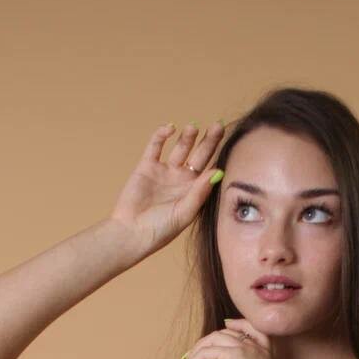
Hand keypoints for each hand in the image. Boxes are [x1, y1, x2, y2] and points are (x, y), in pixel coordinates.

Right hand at [108, 121, 223, 259]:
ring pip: (179, 148)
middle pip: (199, 154)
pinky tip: (170, 128)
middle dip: (208, 140)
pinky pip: (155, 146)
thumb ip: (200, 192)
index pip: (210, 167)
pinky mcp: (146, 167)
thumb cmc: (160, 230)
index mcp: (194, 191)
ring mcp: (164, 172)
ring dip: (187, 137)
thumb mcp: (185, 212)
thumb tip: (218, 171)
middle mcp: (181, 179)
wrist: (131, 233)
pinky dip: (161, 135)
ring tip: (192, 128)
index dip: (218, 153)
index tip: (226, 139)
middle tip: (217, 125)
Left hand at [179, 317, 277, 358]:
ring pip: (213, 339)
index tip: (225, 324)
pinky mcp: (233, 356)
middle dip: (206, 343)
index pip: (252, 328)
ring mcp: (246, 350)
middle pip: (226, 333)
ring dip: (196, 354)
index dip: (237, 323)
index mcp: (264, 355)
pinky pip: (205, 353)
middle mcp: (257, 349)